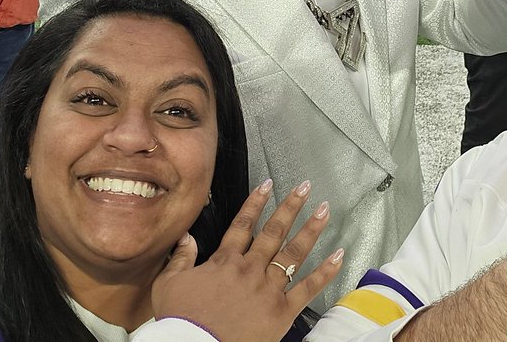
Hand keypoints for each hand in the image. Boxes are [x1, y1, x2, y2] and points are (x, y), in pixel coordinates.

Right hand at [152, 179, 343, 341]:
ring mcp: (268, 289)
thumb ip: (180, 258)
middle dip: (291, 207)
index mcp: (225, 261)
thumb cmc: (181, 321)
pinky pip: (308, 288)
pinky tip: (338, 255)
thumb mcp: (168, 285)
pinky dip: (325, 272)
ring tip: (324, 210)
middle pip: (273, 231)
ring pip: (293, 253)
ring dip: (310, 229)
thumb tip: (187, 238)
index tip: (268, 185)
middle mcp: (250, 269)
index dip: (256, 203)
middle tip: (306, 188)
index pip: (243, 225)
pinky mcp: (282, 312)